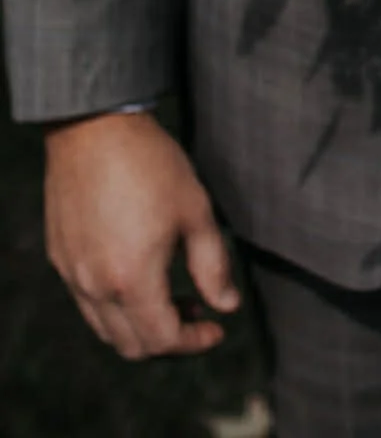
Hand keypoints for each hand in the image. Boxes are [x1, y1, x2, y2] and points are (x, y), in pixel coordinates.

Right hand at [44, 110, 239, 359]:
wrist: (94, 128)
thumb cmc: (150, 164)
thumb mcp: (195, 211)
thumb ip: (212, 265)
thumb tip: (227, 305)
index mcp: (131, 278)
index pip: (162, 340)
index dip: (194, 342)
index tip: (217, 329)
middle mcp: (95, 286)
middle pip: (131, 344)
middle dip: (169, 339)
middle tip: (197, 311)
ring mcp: (72, 274)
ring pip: (106, 328)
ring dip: (140, 324)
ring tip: (170, 294)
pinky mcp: (60, 257)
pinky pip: (86, 301)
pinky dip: (115, 304)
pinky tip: (137, 272)